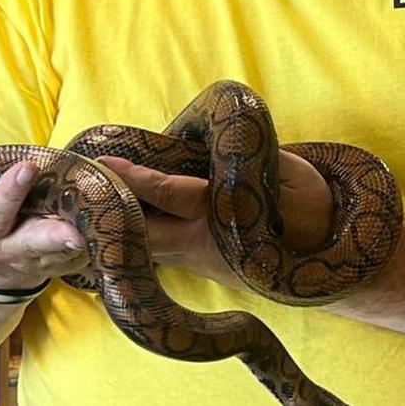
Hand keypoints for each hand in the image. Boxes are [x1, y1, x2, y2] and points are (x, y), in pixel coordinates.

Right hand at [0, 98, 88, 290]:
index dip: (9, 191)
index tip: (28, 167)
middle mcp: (8, 248)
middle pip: (29, 243)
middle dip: (50, 237)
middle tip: (72, 232)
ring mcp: (36, 261)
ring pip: (60, 255)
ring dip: (79, 246)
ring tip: (95, 235)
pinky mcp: (60, 267)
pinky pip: (80, 260)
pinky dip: (95, 250)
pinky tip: (110, 237)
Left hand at [98, 149, 333, 287]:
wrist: (327, 255)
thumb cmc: (308, 205)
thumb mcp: (284, 173)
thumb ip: (241, 160)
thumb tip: (203, 141)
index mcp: (224, 217)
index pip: (171, 194)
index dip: (137, 177)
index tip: (107, 163)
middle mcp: (202, 244)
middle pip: (140, 230)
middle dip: (108, 210)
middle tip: (77, 187)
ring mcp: (196, 259)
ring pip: (143, 244)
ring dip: (116, 224)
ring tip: (84, 199)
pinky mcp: (195, 264)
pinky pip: (154, 248)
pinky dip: (131, 233)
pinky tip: (110, 215)